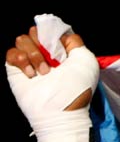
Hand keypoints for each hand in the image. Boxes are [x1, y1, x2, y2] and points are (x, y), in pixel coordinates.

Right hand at [5, 17, 98, 141]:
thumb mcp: (87, 61)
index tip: (60, 50)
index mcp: (62, 53)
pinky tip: (31, 74)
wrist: (60, 110)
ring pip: (21, 39)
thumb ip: (76, 43)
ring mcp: (30, 63)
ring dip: (34, 54)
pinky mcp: (16, 70)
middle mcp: (45, 56)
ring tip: (44, 73)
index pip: (50, 31)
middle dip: (42, 43)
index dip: (53, 36)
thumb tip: (62, 34)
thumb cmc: (77, 89)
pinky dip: (21, 60)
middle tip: (52, 63)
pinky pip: (11, 52)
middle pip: (34, 32)